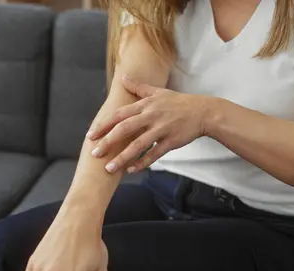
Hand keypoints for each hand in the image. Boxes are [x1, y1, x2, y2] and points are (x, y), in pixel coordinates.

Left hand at [87, 76, 212, 172]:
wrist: (203, 112)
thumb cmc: (179, 102)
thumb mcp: (158, 92)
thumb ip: (138, 87)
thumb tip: (122, 77)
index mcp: (145, 105)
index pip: (119, 115)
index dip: (104, 125)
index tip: (91, 135)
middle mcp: (151, 116)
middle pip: (124, 130)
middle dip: (107, 142)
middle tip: (94, 153)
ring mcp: (161, 129)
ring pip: (137, 145)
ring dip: (121, 157)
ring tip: (108, 168)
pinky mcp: (170, 141)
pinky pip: (153, 154)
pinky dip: (141, 163)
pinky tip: (130, 170)